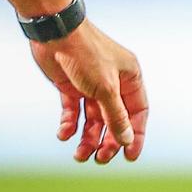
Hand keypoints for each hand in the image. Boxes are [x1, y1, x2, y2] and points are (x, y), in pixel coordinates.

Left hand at [30, 20, 147, 164]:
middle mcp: (112, 82)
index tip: (128, 156)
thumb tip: (126, 140)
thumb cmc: (85, 54)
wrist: (54, 33)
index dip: (134, 135)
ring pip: (93, 119)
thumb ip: (116, 116)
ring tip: (79, 155)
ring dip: (87, 138)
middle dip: (107, 141)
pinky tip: (64, 135)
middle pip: (114, 120)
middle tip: (99, 158)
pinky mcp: (70, 86)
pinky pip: (73, 111)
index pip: (138, 113)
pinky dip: (70, 125)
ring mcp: (90, 85)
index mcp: (130, 77)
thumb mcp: (105, 89)